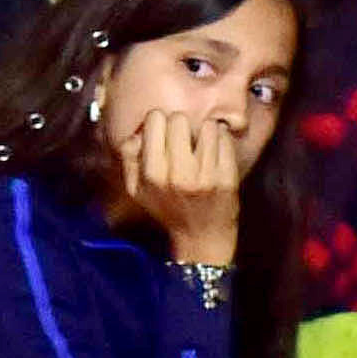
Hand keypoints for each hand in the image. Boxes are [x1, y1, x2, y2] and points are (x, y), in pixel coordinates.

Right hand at [113, 91, 261, 242]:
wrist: (201, 239)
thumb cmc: (168, 209)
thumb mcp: (136, 190)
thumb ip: (129, 157)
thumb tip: (139, 130)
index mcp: (152, 174)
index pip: (155, 119)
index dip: (160, 124)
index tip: (165, 136)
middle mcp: (178, 174)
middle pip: (180, 119)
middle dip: (182, 127)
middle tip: (185, 142)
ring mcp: (206, 175)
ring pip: (206, 125)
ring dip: (204, 133)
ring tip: (202, 148)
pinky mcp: (228, 177)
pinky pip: (225, 138)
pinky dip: (221, 140)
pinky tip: (216, 154)